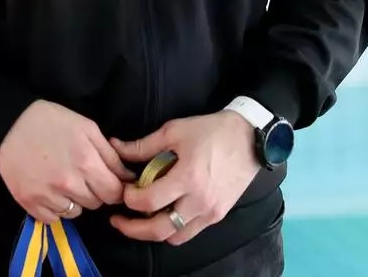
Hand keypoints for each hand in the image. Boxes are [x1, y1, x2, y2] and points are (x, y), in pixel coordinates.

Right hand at [0, 100, 135, 223]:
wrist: (9, 125)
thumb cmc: (52, 121)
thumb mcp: (87, 128)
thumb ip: (110, 155)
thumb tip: (128, 177)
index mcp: (86, 163)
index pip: (114, 193)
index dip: (115, 188)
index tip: (108, 181)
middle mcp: (69, 184)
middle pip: (96, 204)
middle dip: (95, 192)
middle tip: (83, 175)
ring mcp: (48, 196)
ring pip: (76, 213)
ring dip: (75, 201)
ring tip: (64, 181)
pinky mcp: (30, 204)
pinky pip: (54, 218)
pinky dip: (55, 208)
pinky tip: (50, 190)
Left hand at [107, 111, 259, 245]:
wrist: (251, 137)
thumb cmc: (212, 130)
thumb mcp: (175, 130)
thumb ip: (144, 145)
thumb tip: (116, 148)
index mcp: (188, 177)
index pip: (148, 201)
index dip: (129, 199)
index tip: (123, 190)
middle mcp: (199, 201)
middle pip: (158, 229)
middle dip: (132, 228)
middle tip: (117, 219)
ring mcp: (210, 212)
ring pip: (173, 236)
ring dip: (152, 232)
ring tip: (139, 219)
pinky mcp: (217, 215)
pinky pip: (189, 233)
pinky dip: (172, 230)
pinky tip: (163, 216)